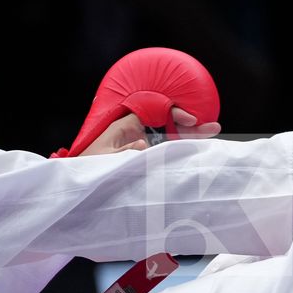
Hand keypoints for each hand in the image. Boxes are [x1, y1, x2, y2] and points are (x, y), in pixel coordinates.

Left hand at [74, 106, 221, 155]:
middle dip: (190, 126)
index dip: (174, 114)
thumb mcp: (104, 158)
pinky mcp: (142, 157)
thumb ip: (124, 151)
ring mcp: (140, 144)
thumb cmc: (88, 165)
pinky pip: (164, 151)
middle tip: (213, 128)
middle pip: (168, 124)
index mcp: (126, 125)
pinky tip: (195, 150)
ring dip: (189, 137)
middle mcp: (136, 131)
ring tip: (211, 134)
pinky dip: (180, 150)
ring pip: (169, 137)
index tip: (191, 120)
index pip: (156, 111)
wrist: (79, 181)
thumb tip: (142, 144)